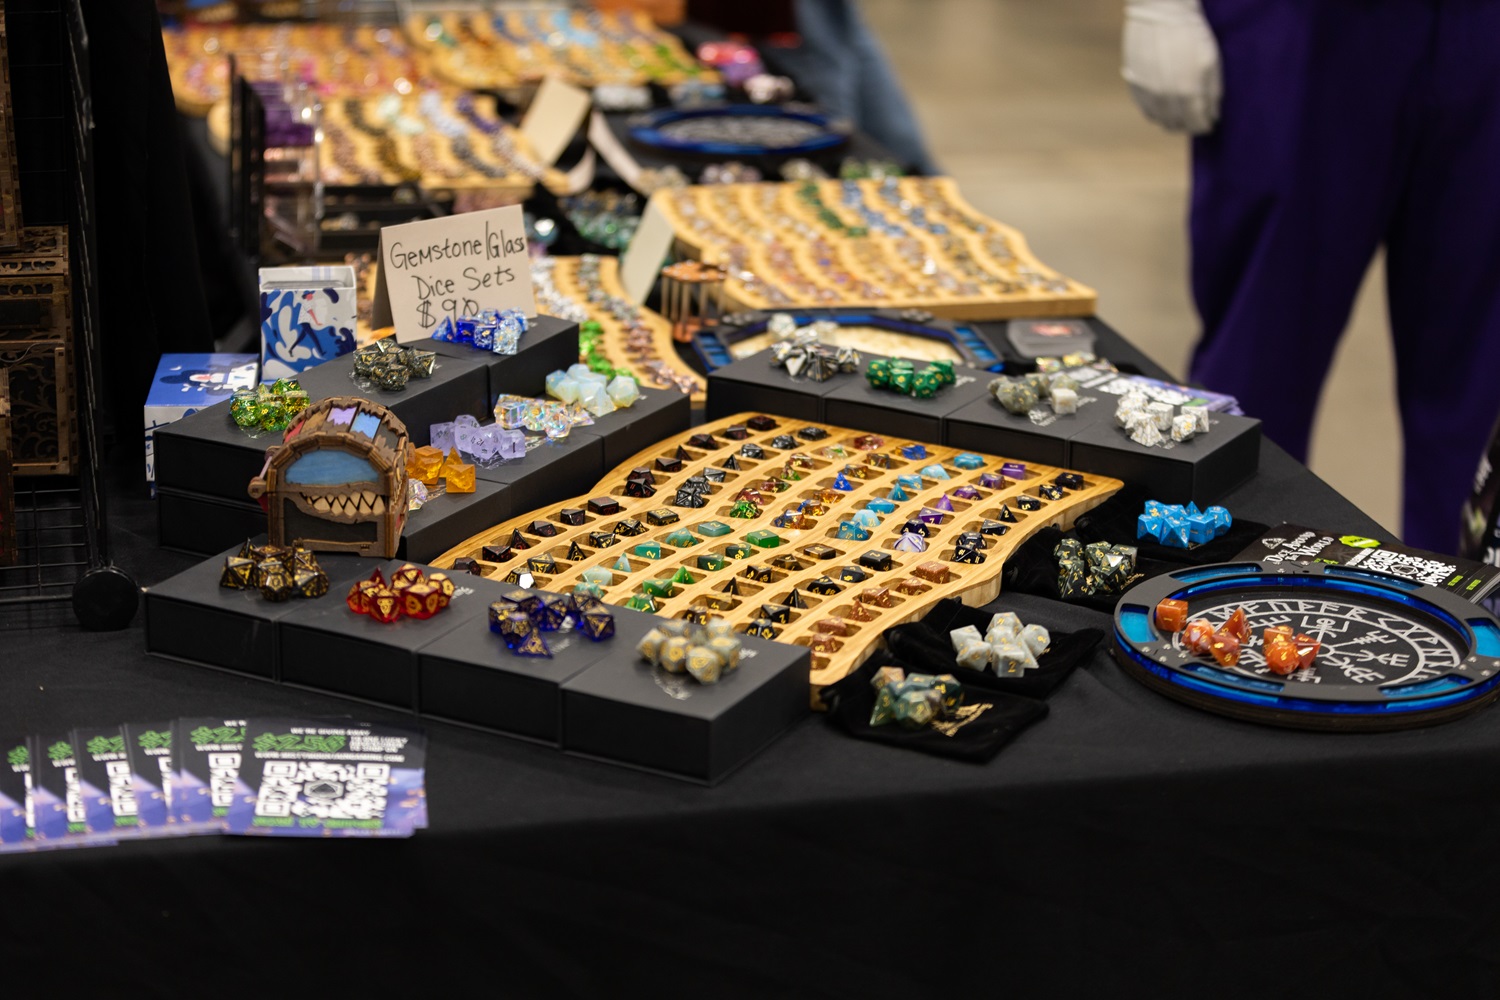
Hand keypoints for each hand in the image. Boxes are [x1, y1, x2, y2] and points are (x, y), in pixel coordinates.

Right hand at [1122, 0, 1221, 134]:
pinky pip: (1146, 109)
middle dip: (1188, 124)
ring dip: (1172, 119)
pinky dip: (1156, 111)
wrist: (1159, 12)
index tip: (1209, 122)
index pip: (1197, 124)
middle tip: (1195, 115)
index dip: (1204, 125)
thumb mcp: (1211, 60)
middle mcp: (1165, 98)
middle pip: (1177, 125)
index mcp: (1188, 92)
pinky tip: (1164, 101)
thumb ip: (1213, 91)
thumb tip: (1213, 115)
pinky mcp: (1134, 86)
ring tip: (1180, 109)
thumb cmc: (1191, 33)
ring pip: (1160, 120)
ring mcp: (1147, 93)